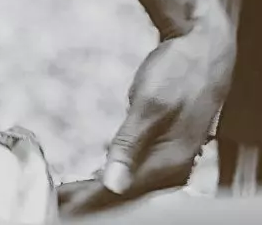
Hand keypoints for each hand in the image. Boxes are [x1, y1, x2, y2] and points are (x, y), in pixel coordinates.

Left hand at [60, 10, 233, 214]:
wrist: (205, 53)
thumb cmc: (179, 73)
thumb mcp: (150, 104)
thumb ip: (129, 144)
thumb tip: (112, 184)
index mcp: (167, 163)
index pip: (120, 193)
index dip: (88, 203)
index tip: (60, 208)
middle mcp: (171, 170)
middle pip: (125, 196)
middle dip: (90, 203)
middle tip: (56, 205)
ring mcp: (170, 161)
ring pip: (130, 187)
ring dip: (99, 193)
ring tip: (68, 197)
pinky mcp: (165, 150)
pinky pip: (136, 174)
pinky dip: (112, 177)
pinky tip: (96, 179)